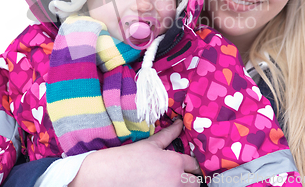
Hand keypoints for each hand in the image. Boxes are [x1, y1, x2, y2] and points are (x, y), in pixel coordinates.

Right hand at [69, 119, 200, 186]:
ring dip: (182, 186)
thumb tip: (180, 123)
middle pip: (195, 183)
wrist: (109, 176)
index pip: (195, 165)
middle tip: (180, 175)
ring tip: (169, 180)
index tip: (188, 165)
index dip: (192, 164)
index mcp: (175, 163)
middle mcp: (176, 180)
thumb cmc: (129, 158)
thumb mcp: (150, 144)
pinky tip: (160, 185)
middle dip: (190, 179)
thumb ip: (168, 134)